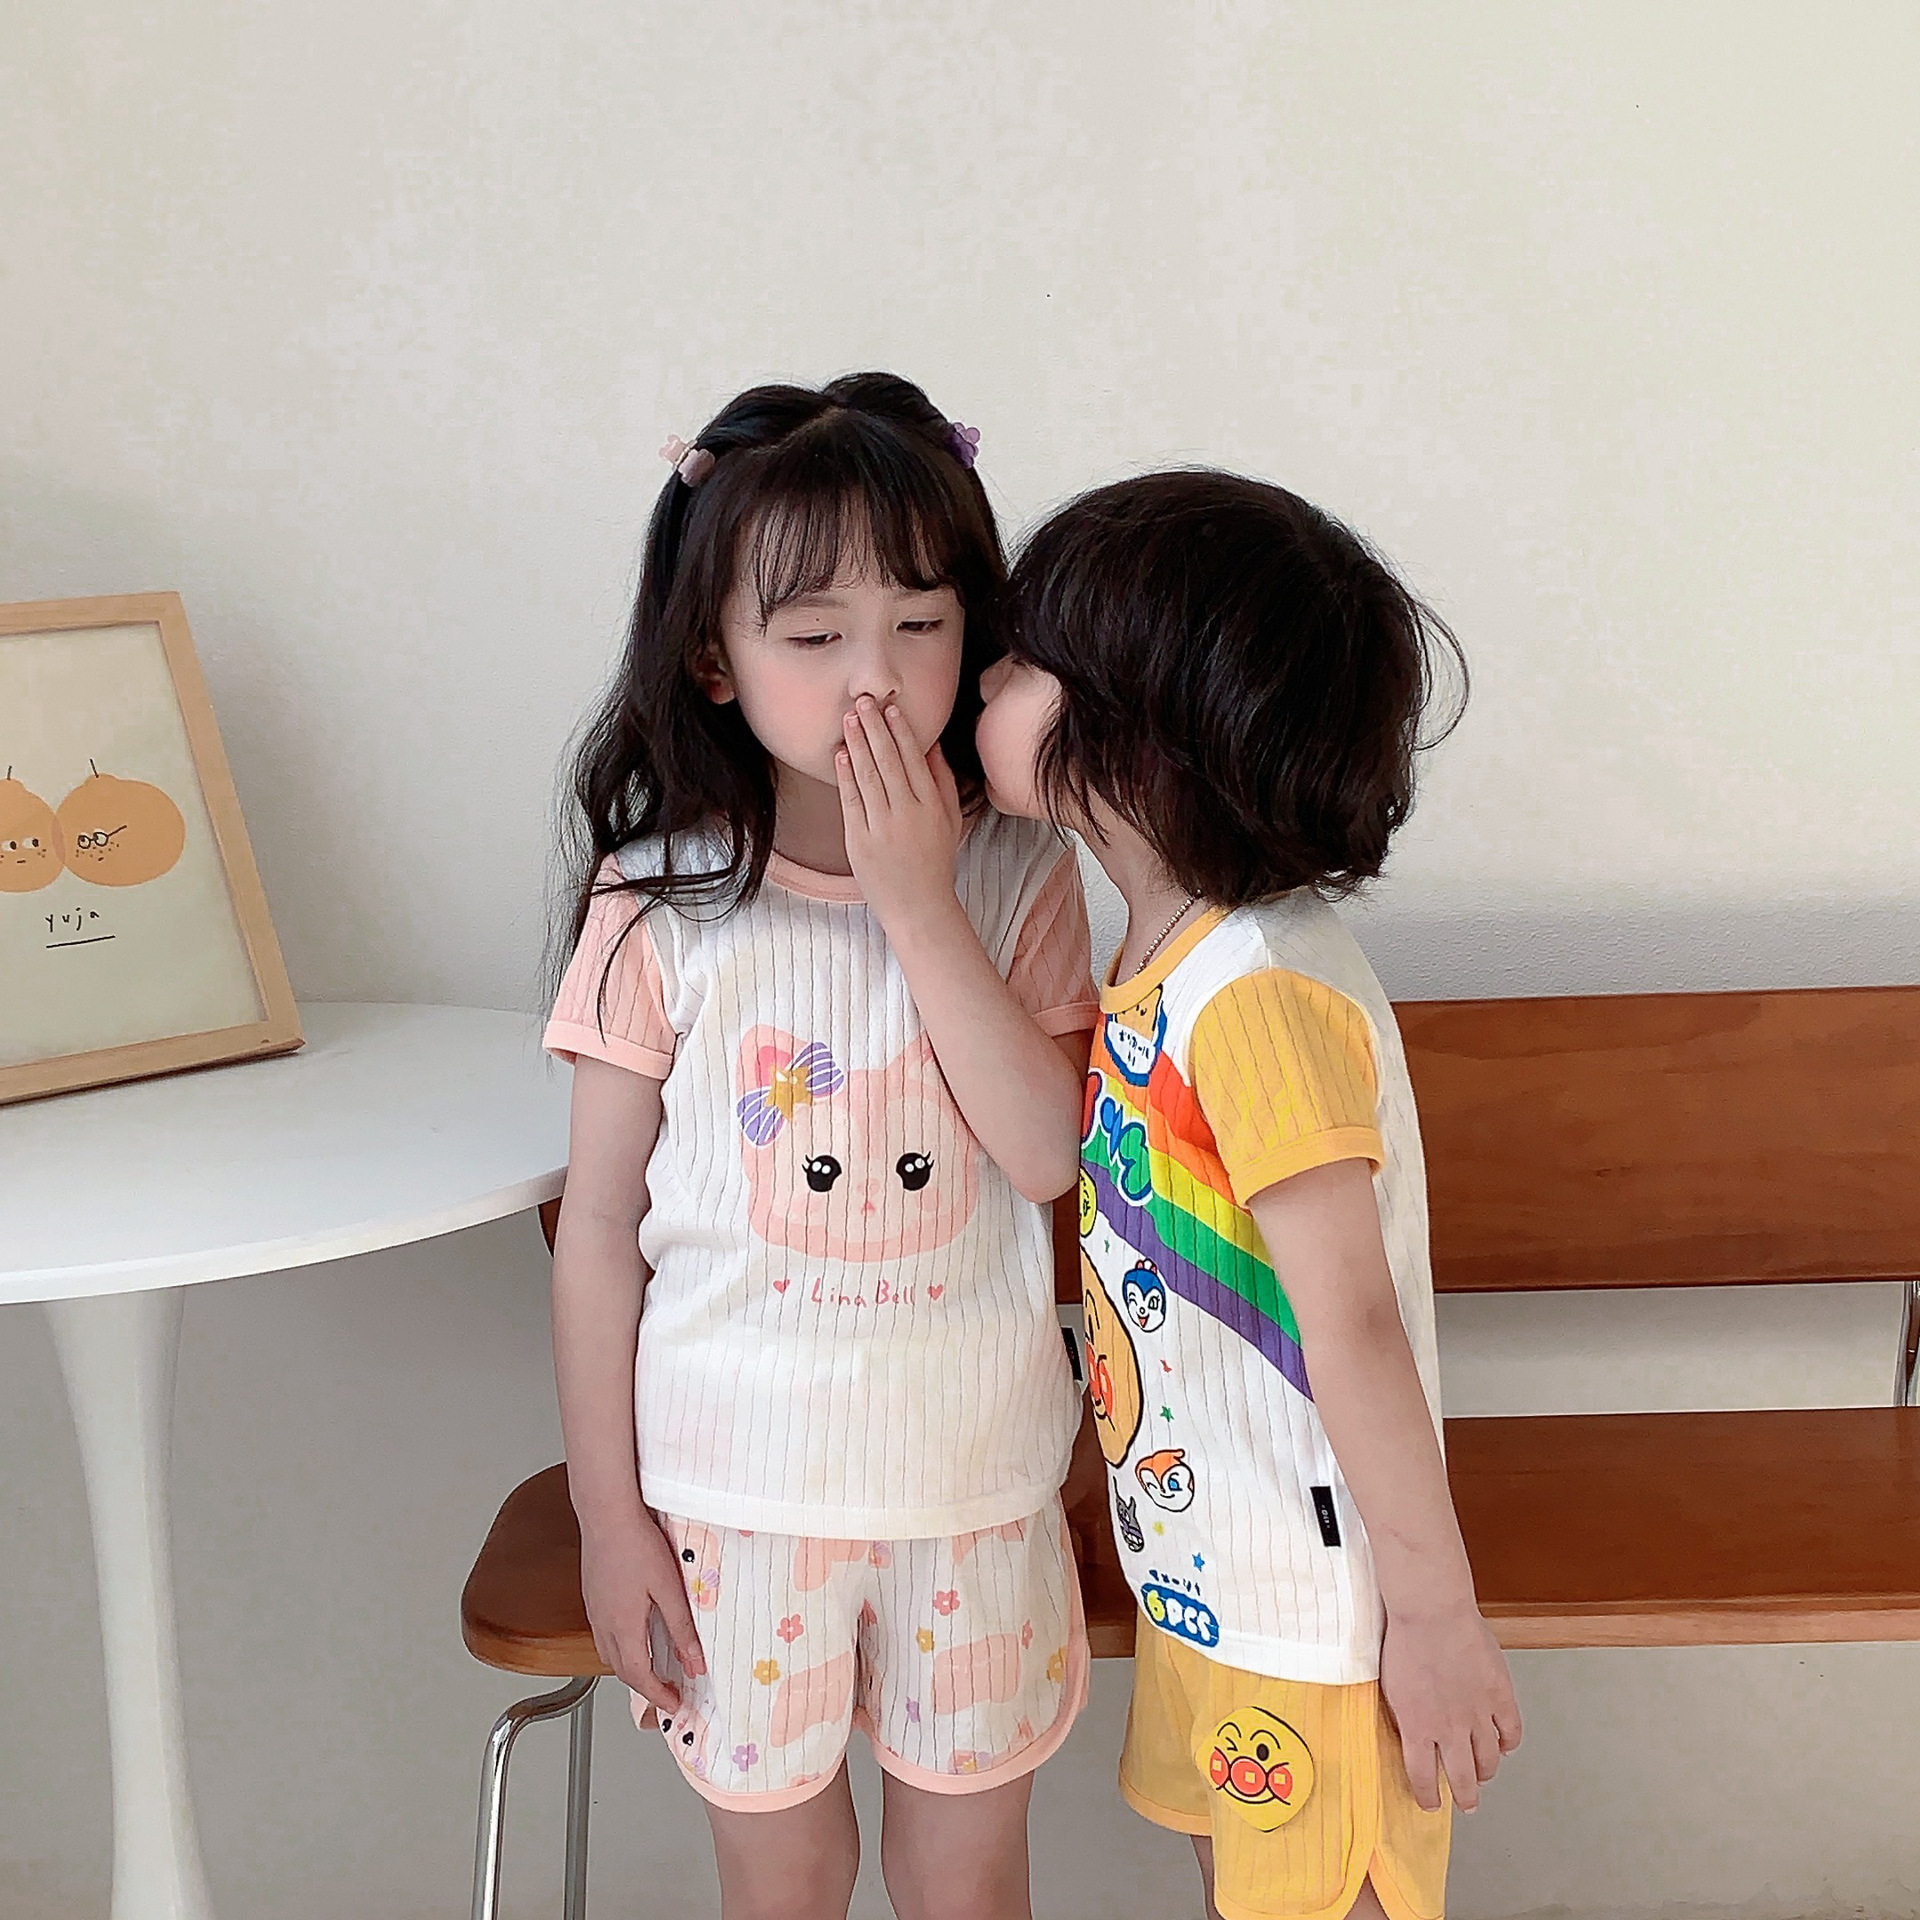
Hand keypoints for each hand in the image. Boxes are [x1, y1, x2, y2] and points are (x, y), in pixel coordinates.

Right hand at [578, 1512, 706, 1716]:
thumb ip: (682, 1628)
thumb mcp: (669, 1589)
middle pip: (622, 1671)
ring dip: (630, 1669)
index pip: (639, 1677)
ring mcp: (594, 1611)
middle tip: (667, 1692)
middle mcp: (604, 1625)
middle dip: (644, 1688)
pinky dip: (620, 1648)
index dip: (658, 1696)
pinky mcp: (592, 1598)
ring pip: (610, 1655)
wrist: (606, 1514)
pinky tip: (634, 1635)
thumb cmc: (636, 1543)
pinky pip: (604, 1636)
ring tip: (653, 1669)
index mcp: (623, 1627)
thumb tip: (694, 1661)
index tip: (674, 1705)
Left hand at [836, 695, 964, 929]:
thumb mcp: (950, 819)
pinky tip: (841, 754)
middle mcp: (907, 813)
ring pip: (868, 776)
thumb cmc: (935, 862)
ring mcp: (881, 827)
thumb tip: (931, 745)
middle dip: (875, 728)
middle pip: (888, 761)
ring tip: (849, 719)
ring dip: (857, 744)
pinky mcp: (859, 841)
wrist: (919, 907)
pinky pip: (851, 801)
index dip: (900, 732)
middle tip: (864, 701)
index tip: (891, 709)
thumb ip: (942, 780)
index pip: (914, 759)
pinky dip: (845, 775)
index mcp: (931, 806)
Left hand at [1378, 1604, 1521, 1812]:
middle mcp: (1449, 1729)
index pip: (1422, 1777)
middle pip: (1462, 1779)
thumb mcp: (1389, 1685)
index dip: (1427, 1796)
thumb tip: (1405, 1731)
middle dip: (1464, 1797)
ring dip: (1485, 1771)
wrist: (1431, 1611)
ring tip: (1483, 1774)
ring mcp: (1478, 1714)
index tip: (1429, 1803)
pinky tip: (1504, 1743)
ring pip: (1489, 1760)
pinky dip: (1509, 1742)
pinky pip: (1511, 1732)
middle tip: (1466, 1804)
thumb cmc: (1405, 1638)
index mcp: (1417, 1727)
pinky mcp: (1500, 1696)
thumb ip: (1401, 1715)